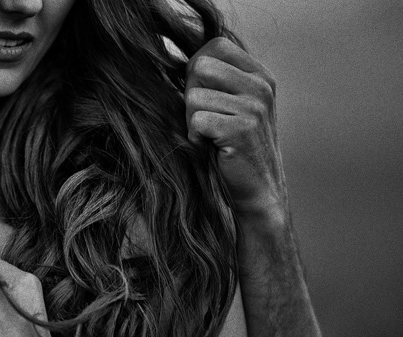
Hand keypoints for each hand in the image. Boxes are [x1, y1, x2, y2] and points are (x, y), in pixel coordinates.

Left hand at [186, 37, 286, 219]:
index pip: (215, 46)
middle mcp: (260, 86)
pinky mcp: (243, 128)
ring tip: (210, 137)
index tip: (203, 97)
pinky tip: (211, 148)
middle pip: (199, 66)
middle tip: (203, 120)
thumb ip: (216, 82)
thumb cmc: (234, 150)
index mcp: (260, 75)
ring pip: (193, 96)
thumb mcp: (233, 107)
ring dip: (191, 121)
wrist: (258, 191)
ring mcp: (254, 106)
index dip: (196, 70)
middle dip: (190, 95)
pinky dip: (195, 138)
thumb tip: (176, 60)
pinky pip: (196, 120)